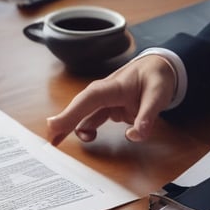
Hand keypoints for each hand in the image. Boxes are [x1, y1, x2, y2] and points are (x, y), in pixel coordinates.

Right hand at [46, 54, 176, 145]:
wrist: (159, 67)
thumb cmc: (156, 77)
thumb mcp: (158, 95)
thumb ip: (148, 116)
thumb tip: (136, 136)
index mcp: (112, 87)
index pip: (87, 100)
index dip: (69, 114)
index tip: (54, 125)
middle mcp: (102, 94)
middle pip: (77, 108)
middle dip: (62, 123)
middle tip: (50, 140)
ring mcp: (102, 102)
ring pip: (80, 116)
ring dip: (69, 128)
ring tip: (57, 142)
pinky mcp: (106, 109)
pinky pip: (89, 120)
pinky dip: (83, 130)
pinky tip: (85, 139)